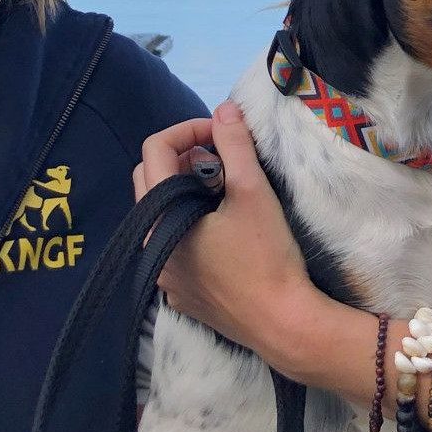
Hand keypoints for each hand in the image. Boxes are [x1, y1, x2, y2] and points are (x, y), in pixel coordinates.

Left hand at [134, 102, 323, 362]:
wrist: (282, 323)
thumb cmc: (266, 255)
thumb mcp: (253, 191)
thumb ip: (235, 143)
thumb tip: (225, 109)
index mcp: (159, 215)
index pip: (156, 149)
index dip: (189, 129)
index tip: (223, 132)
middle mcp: (149, 244)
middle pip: (151, 178)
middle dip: (185, 156)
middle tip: (224, 158)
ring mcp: (162, 272)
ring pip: (161, 211)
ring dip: (188, 189)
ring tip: (226, 190)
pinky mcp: (179, 292)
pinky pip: (172, 242)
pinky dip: (192, 222)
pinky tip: (225, 230)